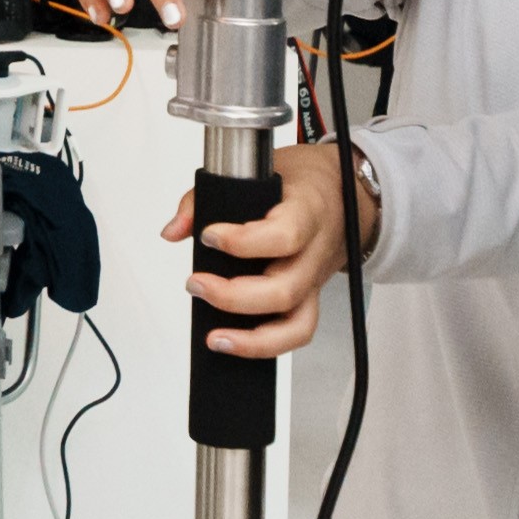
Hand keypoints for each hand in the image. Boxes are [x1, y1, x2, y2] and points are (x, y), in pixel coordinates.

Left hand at [160, 134, 372, 365]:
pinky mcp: (310, 298)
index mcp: (307, 212)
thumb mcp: (256, 171)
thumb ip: (205, 197)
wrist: (345, 192)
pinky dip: (266, 346)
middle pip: (284, 290)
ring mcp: (314, 280)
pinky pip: (297, 332)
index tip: (209, 235)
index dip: (244, 242)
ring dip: (253, 339)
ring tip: (214, 337)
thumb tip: (174, 230)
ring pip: (297, 323)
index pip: (284, 235)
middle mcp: (315, 252)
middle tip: (196, 284)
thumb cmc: (300, 182)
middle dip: (234, 296)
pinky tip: (232, 343)